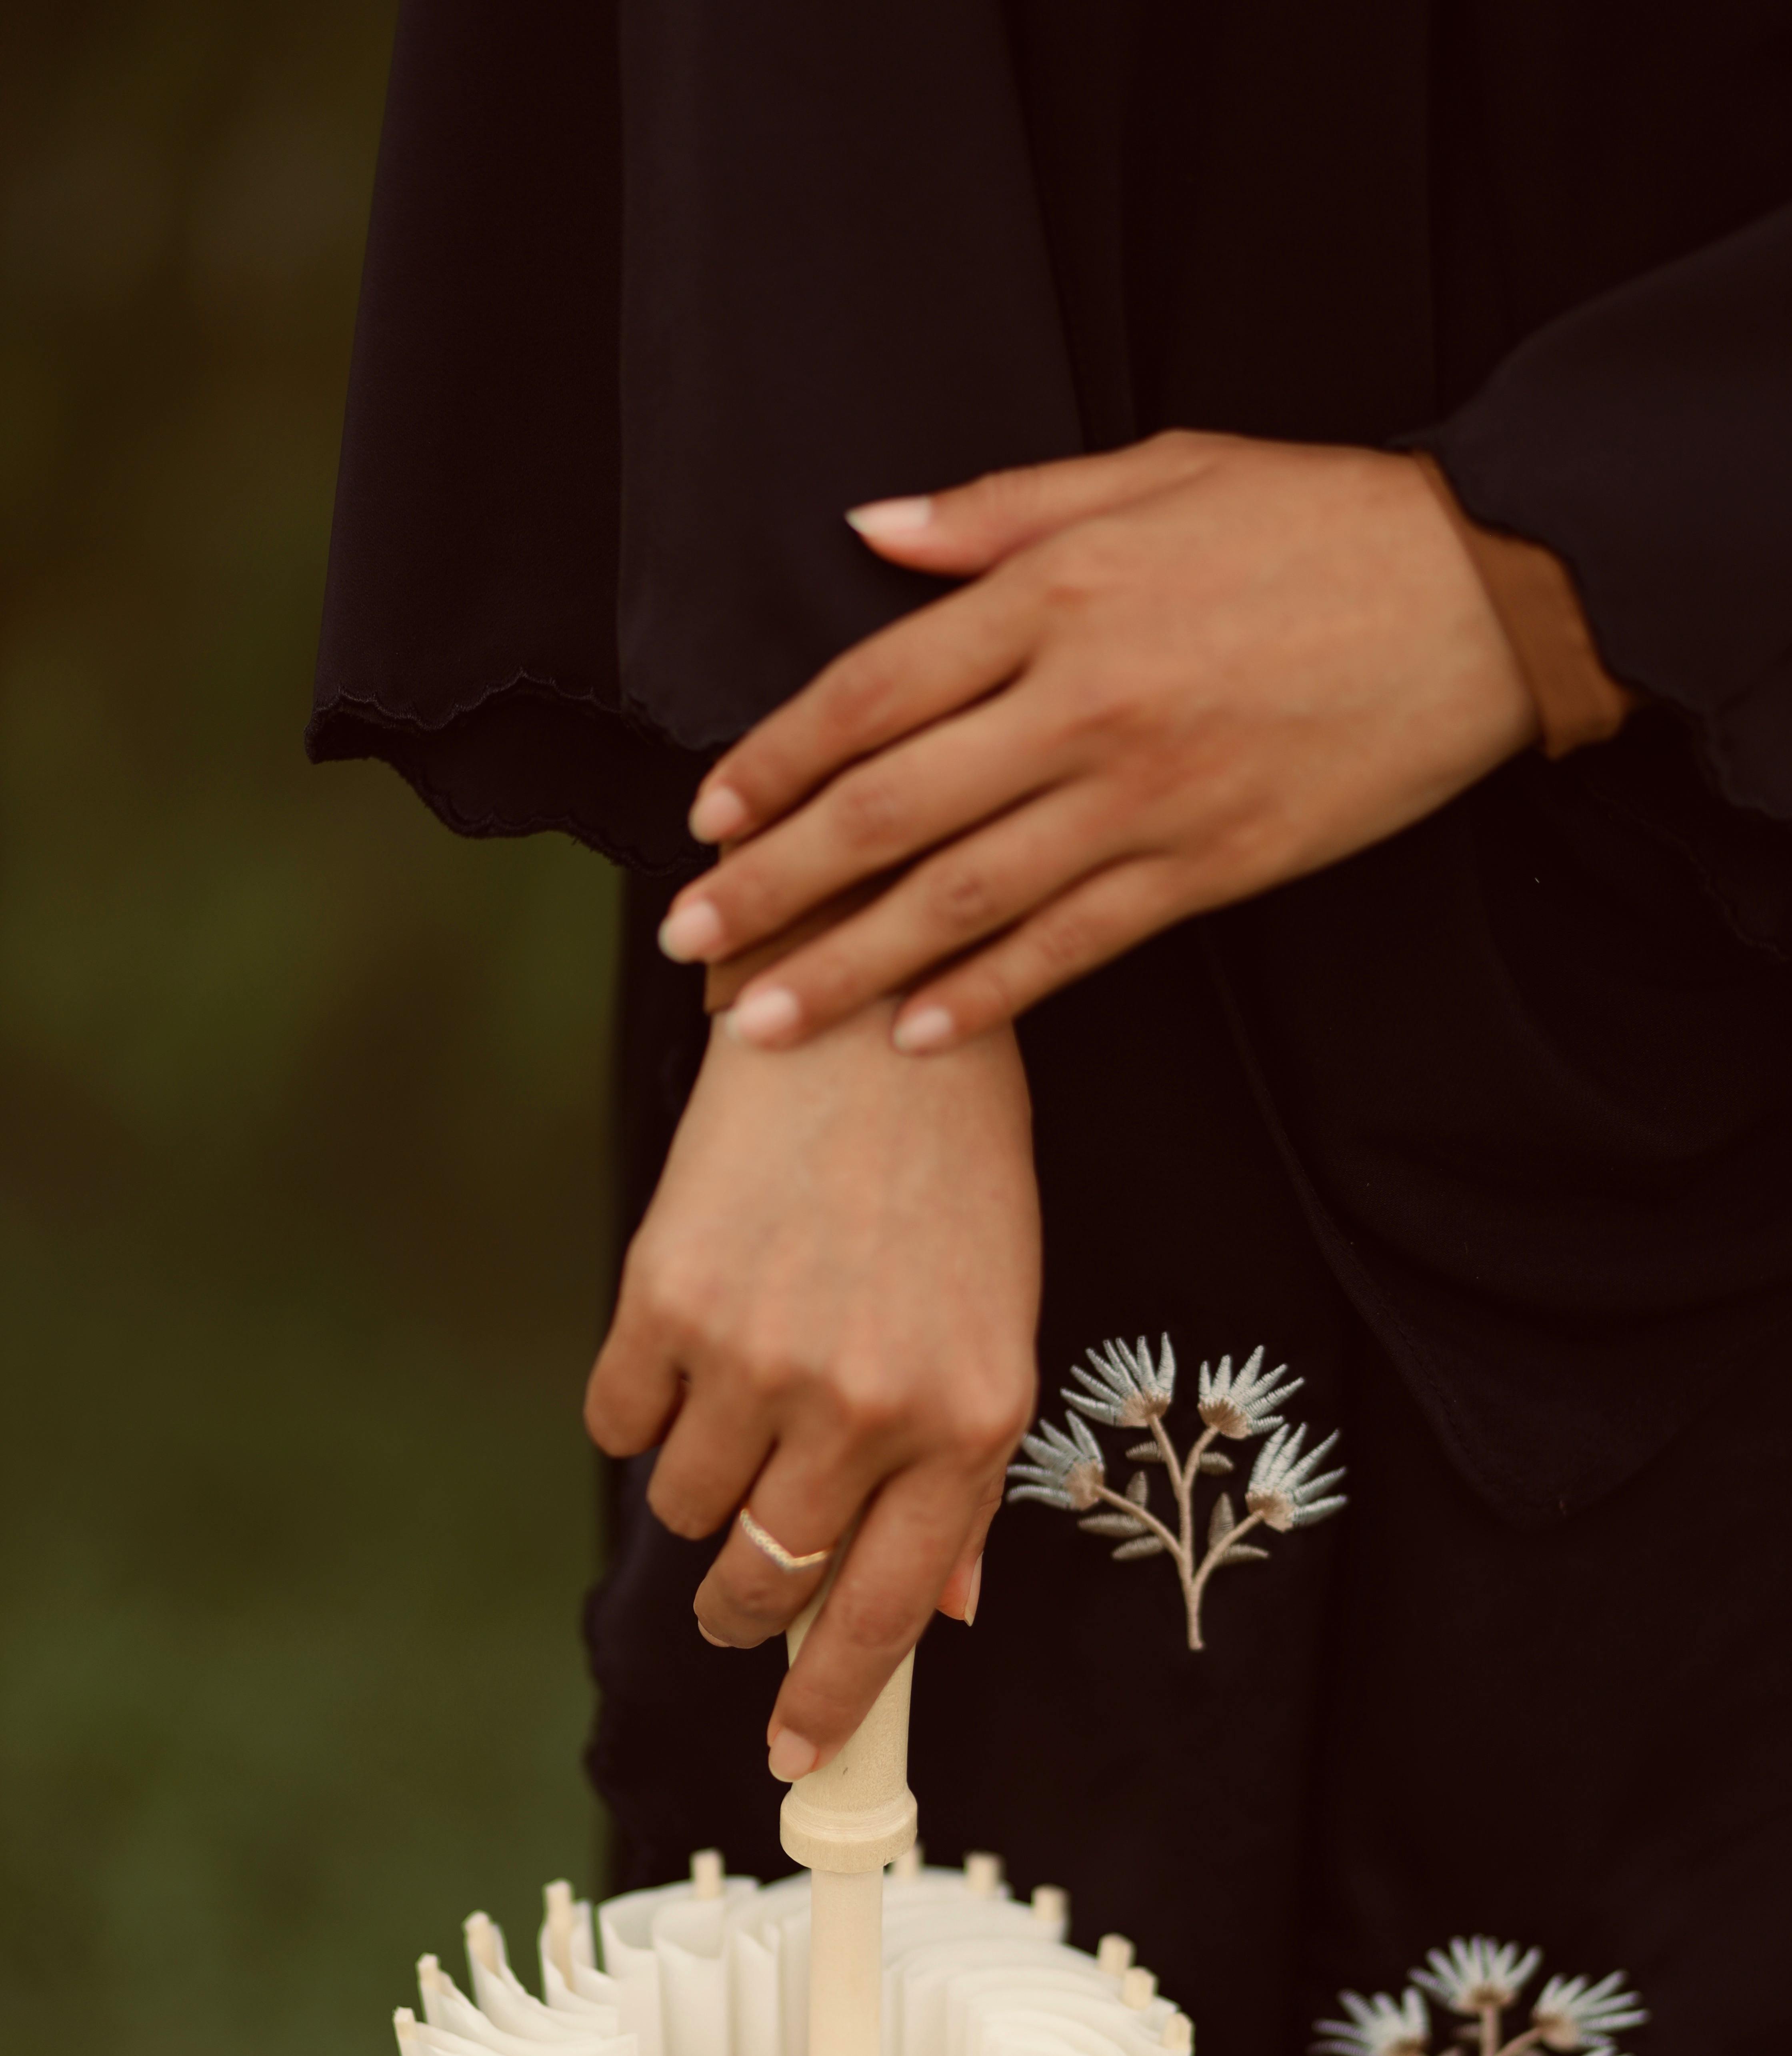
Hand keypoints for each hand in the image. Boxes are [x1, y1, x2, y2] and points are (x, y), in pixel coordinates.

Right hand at [584, 1004, 1040, 1777]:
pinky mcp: (664, 1302)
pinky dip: (642, 1408)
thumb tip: (944, 1614)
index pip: (884, 1616)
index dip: (828, 1703)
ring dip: (702, 1482)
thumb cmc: (952, 1186)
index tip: (792, 1756)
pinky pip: (619, 1425)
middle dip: (743, 1604)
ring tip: (738, 1396)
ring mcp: (757, 1358)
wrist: (870, 1027)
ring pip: (686, 1507)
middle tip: (739, 1585)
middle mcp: (863, 1407)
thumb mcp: (1000, 1334)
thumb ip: (962, 1482)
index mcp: (964, 1426)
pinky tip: (687, 1343)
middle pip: (764, 1579)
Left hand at [658, 431, 1537, 1047]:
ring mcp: (1144, 799)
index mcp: (1054, 596)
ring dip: (850, 965)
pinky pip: (1074, 946)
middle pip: (890, 809)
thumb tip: (867, 530)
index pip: (870, 693)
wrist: (1481, 592)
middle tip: (685, 939)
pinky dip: (990, 996)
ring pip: (963, 900)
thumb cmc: (1314, 520)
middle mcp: (1081, 705)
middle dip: (774, 881)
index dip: (775, 761)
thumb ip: (997, 512)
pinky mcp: (1209, 868)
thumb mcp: (1151, 470)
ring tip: (759, 1022)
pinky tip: (916, 1039)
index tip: (705, 816)